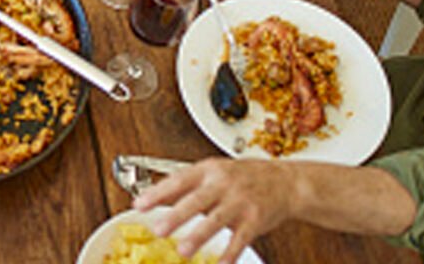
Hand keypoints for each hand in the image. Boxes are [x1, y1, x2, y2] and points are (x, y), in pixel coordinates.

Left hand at [133, 158, 295, 263]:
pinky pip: (240, 239)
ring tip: (183, 251)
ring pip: (217, 219)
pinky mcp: (255, 219)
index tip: (140, 204)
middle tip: (158, 229)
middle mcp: (224, 183)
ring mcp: (241, 201)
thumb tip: (153, 197)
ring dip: (199, 235)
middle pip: (197, 199)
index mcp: (209, 170)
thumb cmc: (244, 177)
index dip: (159, 192)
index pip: (180, 179)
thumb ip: (186, 187)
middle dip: (177, 215)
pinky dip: (230, 254)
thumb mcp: (214, 173)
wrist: (284, 181)